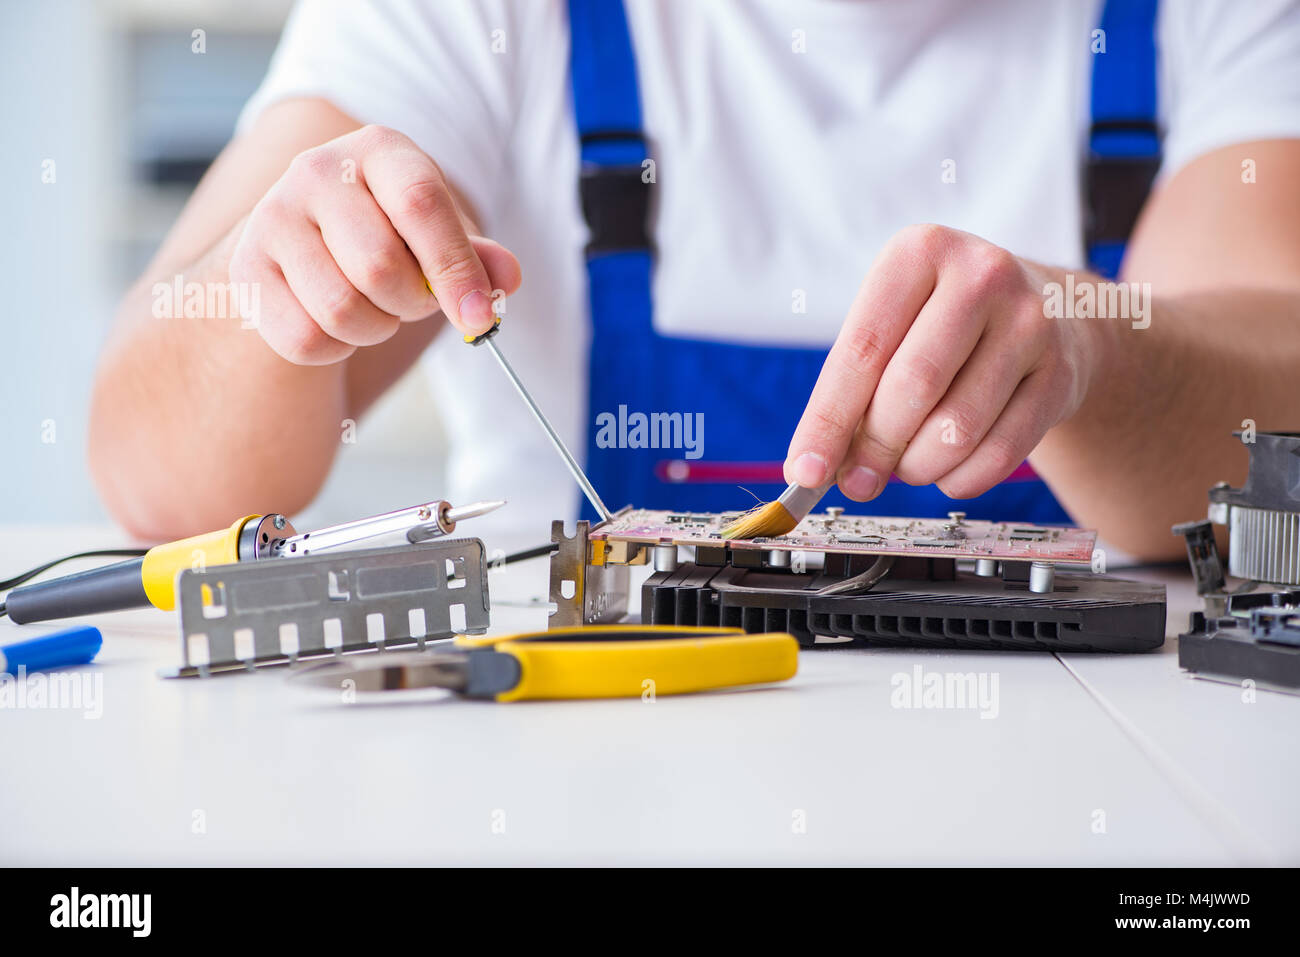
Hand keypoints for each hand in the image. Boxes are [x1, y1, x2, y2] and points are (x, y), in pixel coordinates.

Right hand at [229, 125, 520, 363]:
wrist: (311, 243)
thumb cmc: (393, 235)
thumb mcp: (442, 236)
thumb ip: (479, 258)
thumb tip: (506, 278)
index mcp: (380, 150)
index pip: (422, 206)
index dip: (456, 270)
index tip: (480, 318)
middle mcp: (317, 171)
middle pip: (380, 267)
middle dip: (412, 305)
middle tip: (413, 301)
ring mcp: (272, 217)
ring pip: (341, 310)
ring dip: (376, 329)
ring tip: (377, 308)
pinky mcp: (246, 269)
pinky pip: (304, 339)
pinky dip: (336, 349)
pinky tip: (338, 324)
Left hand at [786, 224, 1107, 501]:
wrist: (1052, 311)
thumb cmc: (945, 322)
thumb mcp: (894, 323)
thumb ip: (851, 387)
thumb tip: (814, 466)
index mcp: (921, 251)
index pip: (862, 349)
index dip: (828, 420)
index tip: (804, 472)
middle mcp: (982, 276)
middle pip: (912, 387)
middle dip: (875, 449)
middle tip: (858, 479)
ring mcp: (1031, 322)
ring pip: (956, 428)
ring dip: (917, 467)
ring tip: (906, 466)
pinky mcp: (1062, 373)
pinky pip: (1002, 452)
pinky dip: (961, 479)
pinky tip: (946, 473)